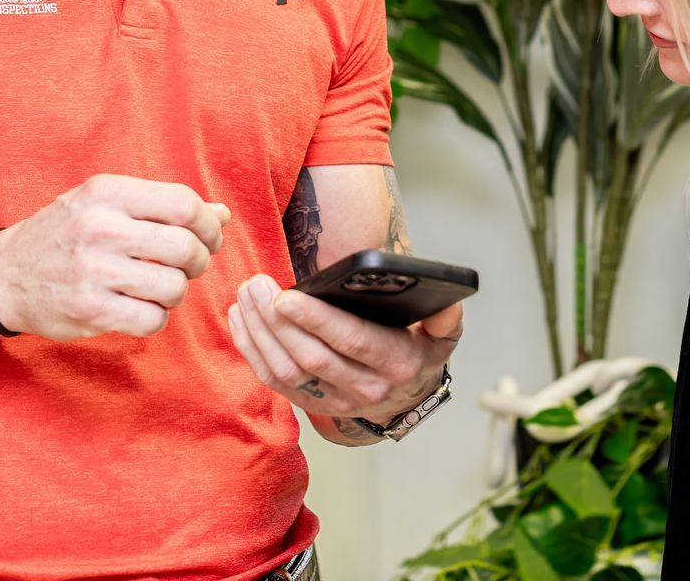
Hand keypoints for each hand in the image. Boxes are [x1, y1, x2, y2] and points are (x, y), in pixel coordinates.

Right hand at [0, 174, 229, 339]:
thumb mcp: (107, 204)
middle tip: (188, 267)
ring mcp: (93, 270)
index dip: (208, 224)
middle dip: (199, 261)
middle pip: (184, 247)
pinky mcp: (89, 309)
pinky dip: (156, 318)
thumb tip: (224, 214)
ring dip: (177, 292)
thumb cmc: (67, 234)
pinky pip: (152, 319)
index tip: (208, 237)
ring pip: (173, 287)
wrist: (5, 275)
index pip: (183, 203)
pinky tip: (141, 308)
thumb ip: (163, 206)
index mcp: (107, 191)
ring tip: (161, 288)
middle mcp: (99, 227)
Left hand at [227, 273, 460, 420]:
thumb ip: (446, 318)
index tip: (286, 296)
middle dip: (278, 321)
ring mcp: (333, 401)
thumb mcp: (441, 336)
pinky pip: (273, 381)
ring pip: (286, 370)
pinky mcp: (309, 404)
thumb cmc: (416, 351)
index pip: (351, 342)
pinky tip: (240, 318)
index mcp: (396, 364)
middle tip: (257, 286)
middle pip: (311, 357)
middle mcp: (363, 389)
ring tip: (246, 295)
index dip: (317, 320)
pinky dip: (251, 349)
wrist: (403, 398)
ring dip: (259, 333)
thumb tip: (449, 303)